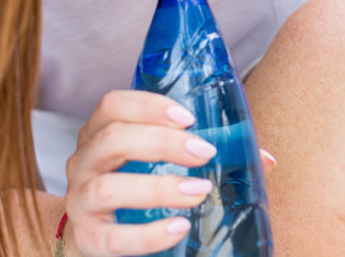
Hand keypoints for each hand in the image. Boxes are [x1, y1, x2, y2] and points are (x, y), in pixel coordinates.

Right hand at [63, 90, 221, 255]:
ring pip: (107, 188)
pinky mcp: (86, 239)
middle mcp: (82, 162)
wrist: (98, 238)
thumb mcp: (162, 165)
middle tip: (204, 152)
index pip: (112, 105)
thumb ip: (207, 156)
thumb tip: (265, 159)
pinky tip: (178, 227)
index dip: (148, 106)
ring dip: (158, 188)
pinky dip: (148, 233)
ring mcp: (79, 202)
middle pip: (112, 139)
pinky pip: (112, 237)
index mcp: (100, 133)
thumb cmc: (138, 190)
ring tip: (199, 192)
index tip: (188, 117)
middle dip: (162, 142)